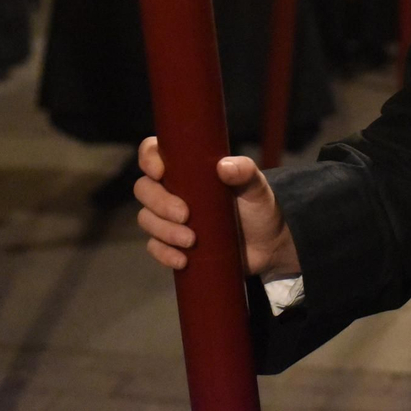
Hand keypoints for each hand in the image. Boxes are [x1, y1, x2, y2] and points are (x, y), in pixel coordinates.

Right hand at [135, 137, 300, 278]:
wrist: (266, 246)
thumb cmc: (257, 207)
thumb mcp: (256, 187)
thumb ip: (245, 172)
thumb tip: (224, 166)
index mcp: (187, 168)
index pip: (154, 152)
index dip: (148, 158)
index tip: (160, 172)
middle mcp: (172, 189)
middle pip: (144, 188)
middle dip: (159, 202)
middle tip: (185, 215)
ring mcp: (169, 217)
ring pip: (146, 219)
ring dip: (164, 230)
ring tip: (191, 240)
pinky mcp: (172, 243)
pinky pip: (154, 247)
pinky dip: (164, 253)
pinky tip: (182, 259)